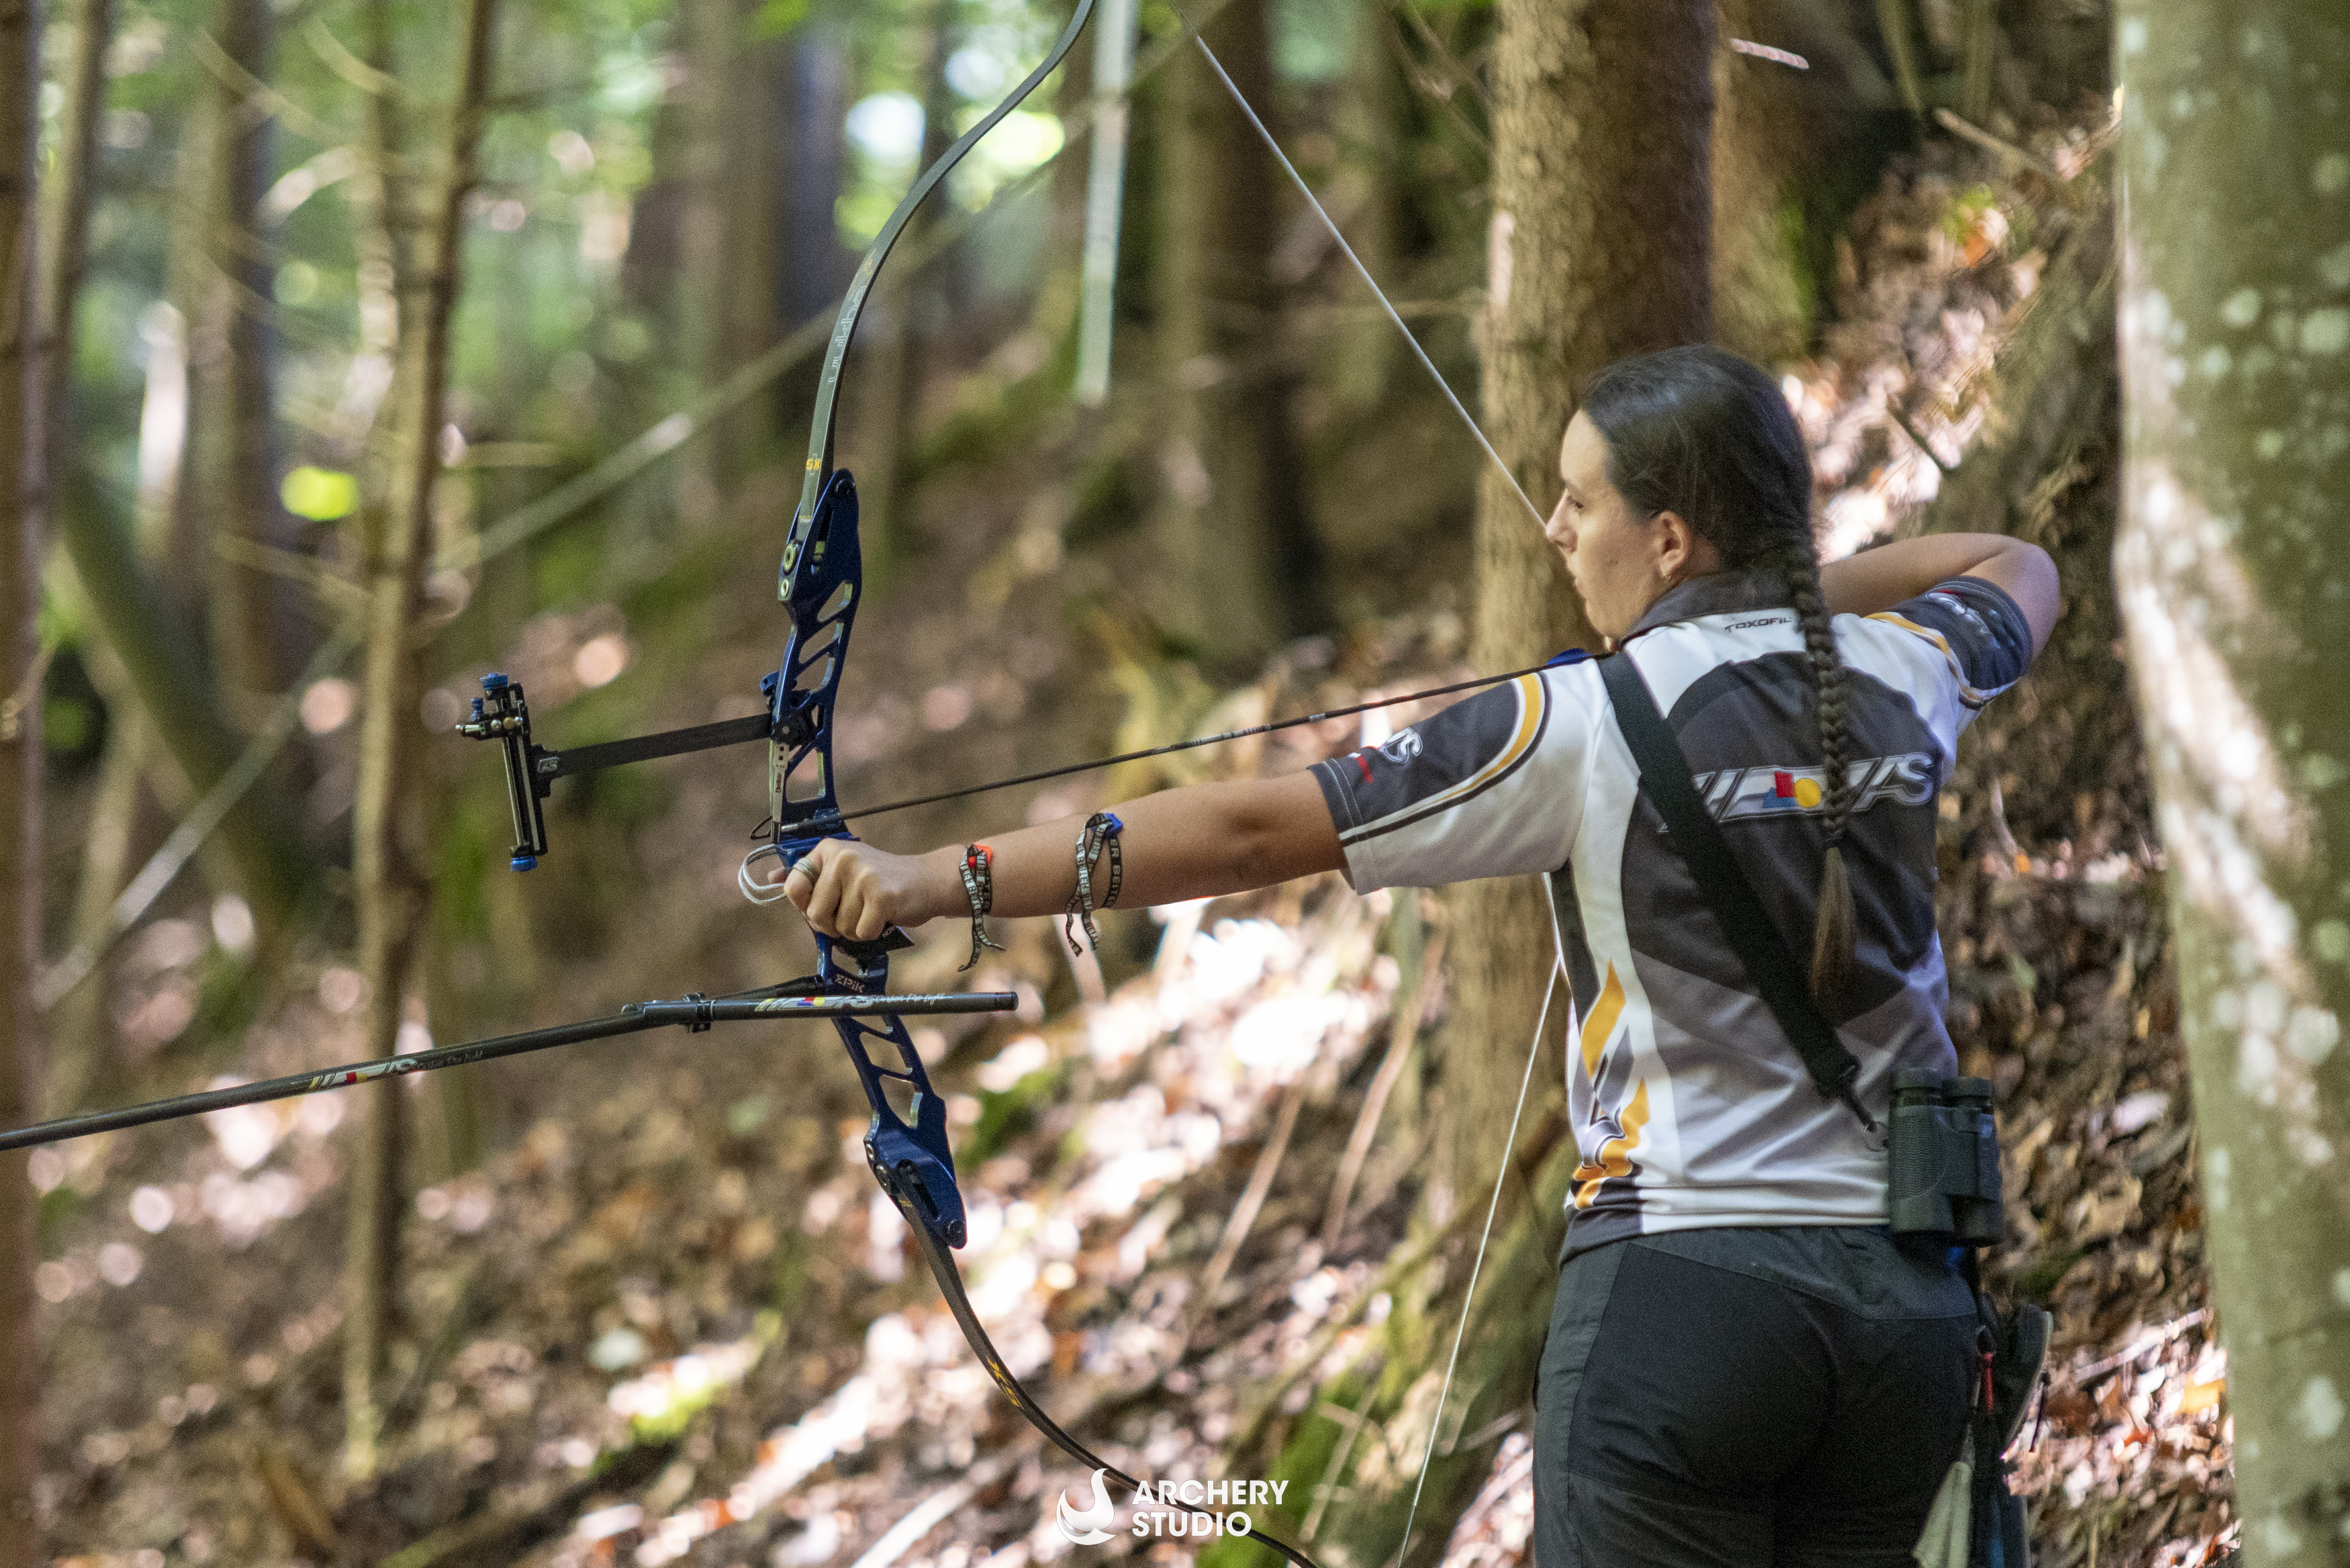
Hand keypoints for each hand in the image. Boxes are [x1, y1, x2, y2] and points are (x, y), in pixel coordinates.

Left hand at [779, 838, 935, 940]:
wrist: (927, 881)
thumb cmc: (881, 881)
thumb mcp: (843, 869)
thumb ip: (810, 875)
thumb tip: (770, 877)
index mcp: (828, 849)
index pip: (793, 887)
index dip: (806, 905)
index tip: (827, 902)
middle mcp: (842, 858)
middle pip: (814, 914)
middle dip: (832, 923)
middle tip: (854, 910)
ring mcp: (862, 876)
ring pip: (838, 927)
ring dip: (854, 928)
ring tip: (871, 909)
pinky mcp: (881, 897)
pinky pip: (860, 933)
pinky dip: (871, 933)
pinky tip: (883, 916)